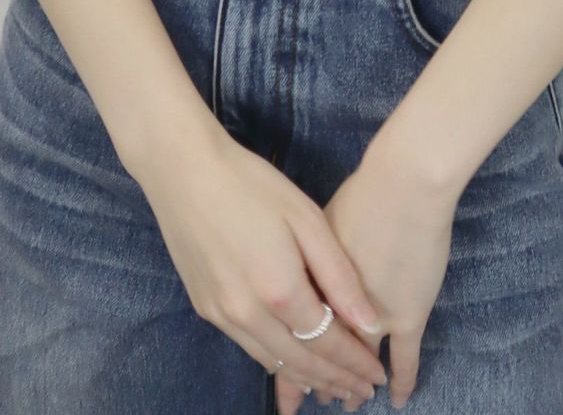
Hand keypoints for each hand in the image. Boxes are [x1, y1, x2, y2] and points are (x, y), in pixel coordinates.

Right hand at [128, 127, 389, 403]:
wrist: (183, 170)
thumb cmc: (252, 184)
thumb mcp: (306, 219)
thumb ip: (339, 275)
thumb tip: (370, 323)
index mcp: (280, 290)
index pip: (328, 343)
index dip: (356, 363)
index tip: (379, 375)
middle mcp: (248, 314)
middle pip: (302, 363)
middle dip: (336, 382)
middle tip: (361, 394)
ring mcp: (222, 314)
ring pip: (272, 361)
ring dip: (306, 378)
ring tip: (333, 386)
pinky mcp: (204, 307)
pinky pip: (248, 346)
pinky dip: (276, 360)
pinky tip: (290, 360)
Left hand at [276, 141, 459, 412]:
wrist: (404, 184)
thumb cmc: (360, 194)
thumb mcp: (312, 225)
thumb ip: (304, 263)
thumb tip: (292, 286)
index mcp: (305, 287)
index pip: (292, 336)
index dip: (289, 363)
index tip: (290, 384)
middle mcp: (335, 310)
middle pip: (318, 354)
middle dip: (315, 379)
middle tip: (315, 400)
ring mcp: (373, 317)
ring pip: (356, 361)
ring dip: (350, 382)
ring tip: (348, 402)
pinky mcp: (409, 316)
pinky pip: (404, 359)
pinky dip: (401, 380)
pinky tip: (396, 397)